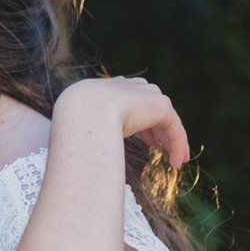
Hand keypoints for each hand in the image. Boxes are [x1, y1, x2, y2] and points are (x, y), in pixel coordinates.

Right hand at [58, 77, 192, 167]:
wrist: (82, 116)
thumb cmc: (71, 129)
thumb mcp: (73, 130)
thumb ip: (83, 136)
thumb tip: (80, 157)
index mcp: (98, 88)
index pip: (123, 97)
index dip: (133, 117)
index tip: (139, 137)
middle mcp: (123, 86)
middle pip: (146, 101)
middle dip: (153, 124)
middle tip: (155, 145)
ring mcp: (142, 93)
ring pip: (163, 116)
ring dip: (170, 138)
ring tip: (175, 161)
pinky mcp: (159, 105)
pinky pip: (173, 126)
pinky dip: (178, 145)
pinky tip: (177, 163)